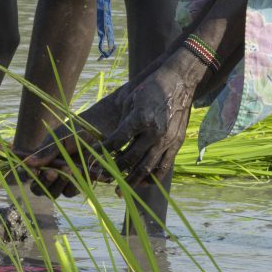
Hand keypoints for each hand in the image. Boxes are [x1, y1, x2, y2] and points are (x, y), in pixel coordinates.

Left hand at [24, 64, 197, 192]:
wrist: (180, 81)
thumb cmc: (151, 87)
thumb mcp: (131, 99)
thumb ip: (122, 123)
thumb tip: (112, 143)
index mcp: (140, 119)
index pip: (116, 143)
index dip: (102, 154)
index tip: (92, 161)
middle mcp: (154, 133)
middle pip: (130, 159)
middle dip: (113, 171)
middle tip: (101, 178)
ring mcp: (167, 140)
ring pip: (147, 168)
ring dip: (131, 181)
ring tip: (120, 190)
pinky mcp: (177, 143)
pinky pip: (164, 166)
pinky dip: (153, 178)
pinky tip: (143, 183)